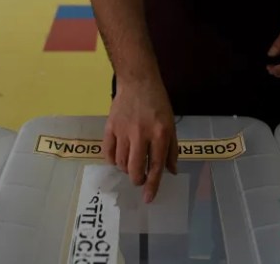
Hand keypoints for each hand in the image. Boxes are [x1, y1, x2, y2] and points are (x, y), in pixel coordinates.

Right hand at [102, 78, 177, 202]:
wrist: (138, 81)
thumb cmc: (158, 103)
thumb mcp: (171, 124)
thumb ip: (172, 149)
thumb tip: (171, 172)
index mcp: (160, 133)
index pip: (156, 166)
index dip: (152, 185)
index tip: (148, 198)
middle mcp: (141, 134)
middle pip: (135, 168)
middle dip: (137, 180)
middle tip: (139, 178)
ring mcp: (123, 130)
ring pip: (121, 163)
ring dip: (126, 170)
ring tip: (131, 165)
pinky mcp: (110, 126)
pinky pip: (108, 152)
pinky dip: (112, 160)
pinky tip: (118, 159)